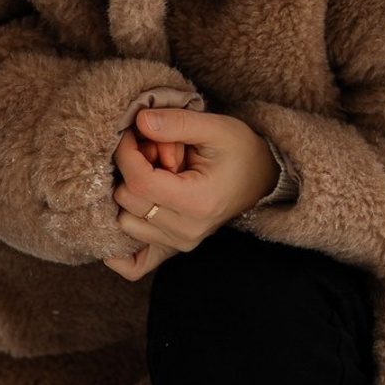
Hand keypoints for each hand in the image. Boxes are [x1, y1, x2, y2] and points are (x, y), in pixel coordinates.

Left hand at [101, 107, 278, 281]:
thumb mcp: (215, 127)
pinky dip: (121, 248)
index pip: (139, 183)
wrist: (262, 177)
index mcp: (198, 202)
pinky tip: (128, 219)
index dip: (126, 154)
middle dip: (131, 170)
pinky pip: (134, 264)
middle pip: (127, 201)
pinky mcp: (174, 249)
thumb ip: (176, 123)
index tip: (132, 134)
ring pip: (124, 222)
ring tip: (155, 177)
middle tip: (153, 154)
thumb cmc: (239, 150)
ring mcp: (180, 244)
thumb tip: (139, 121)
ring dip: (131, 195)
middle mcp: (188, 231)